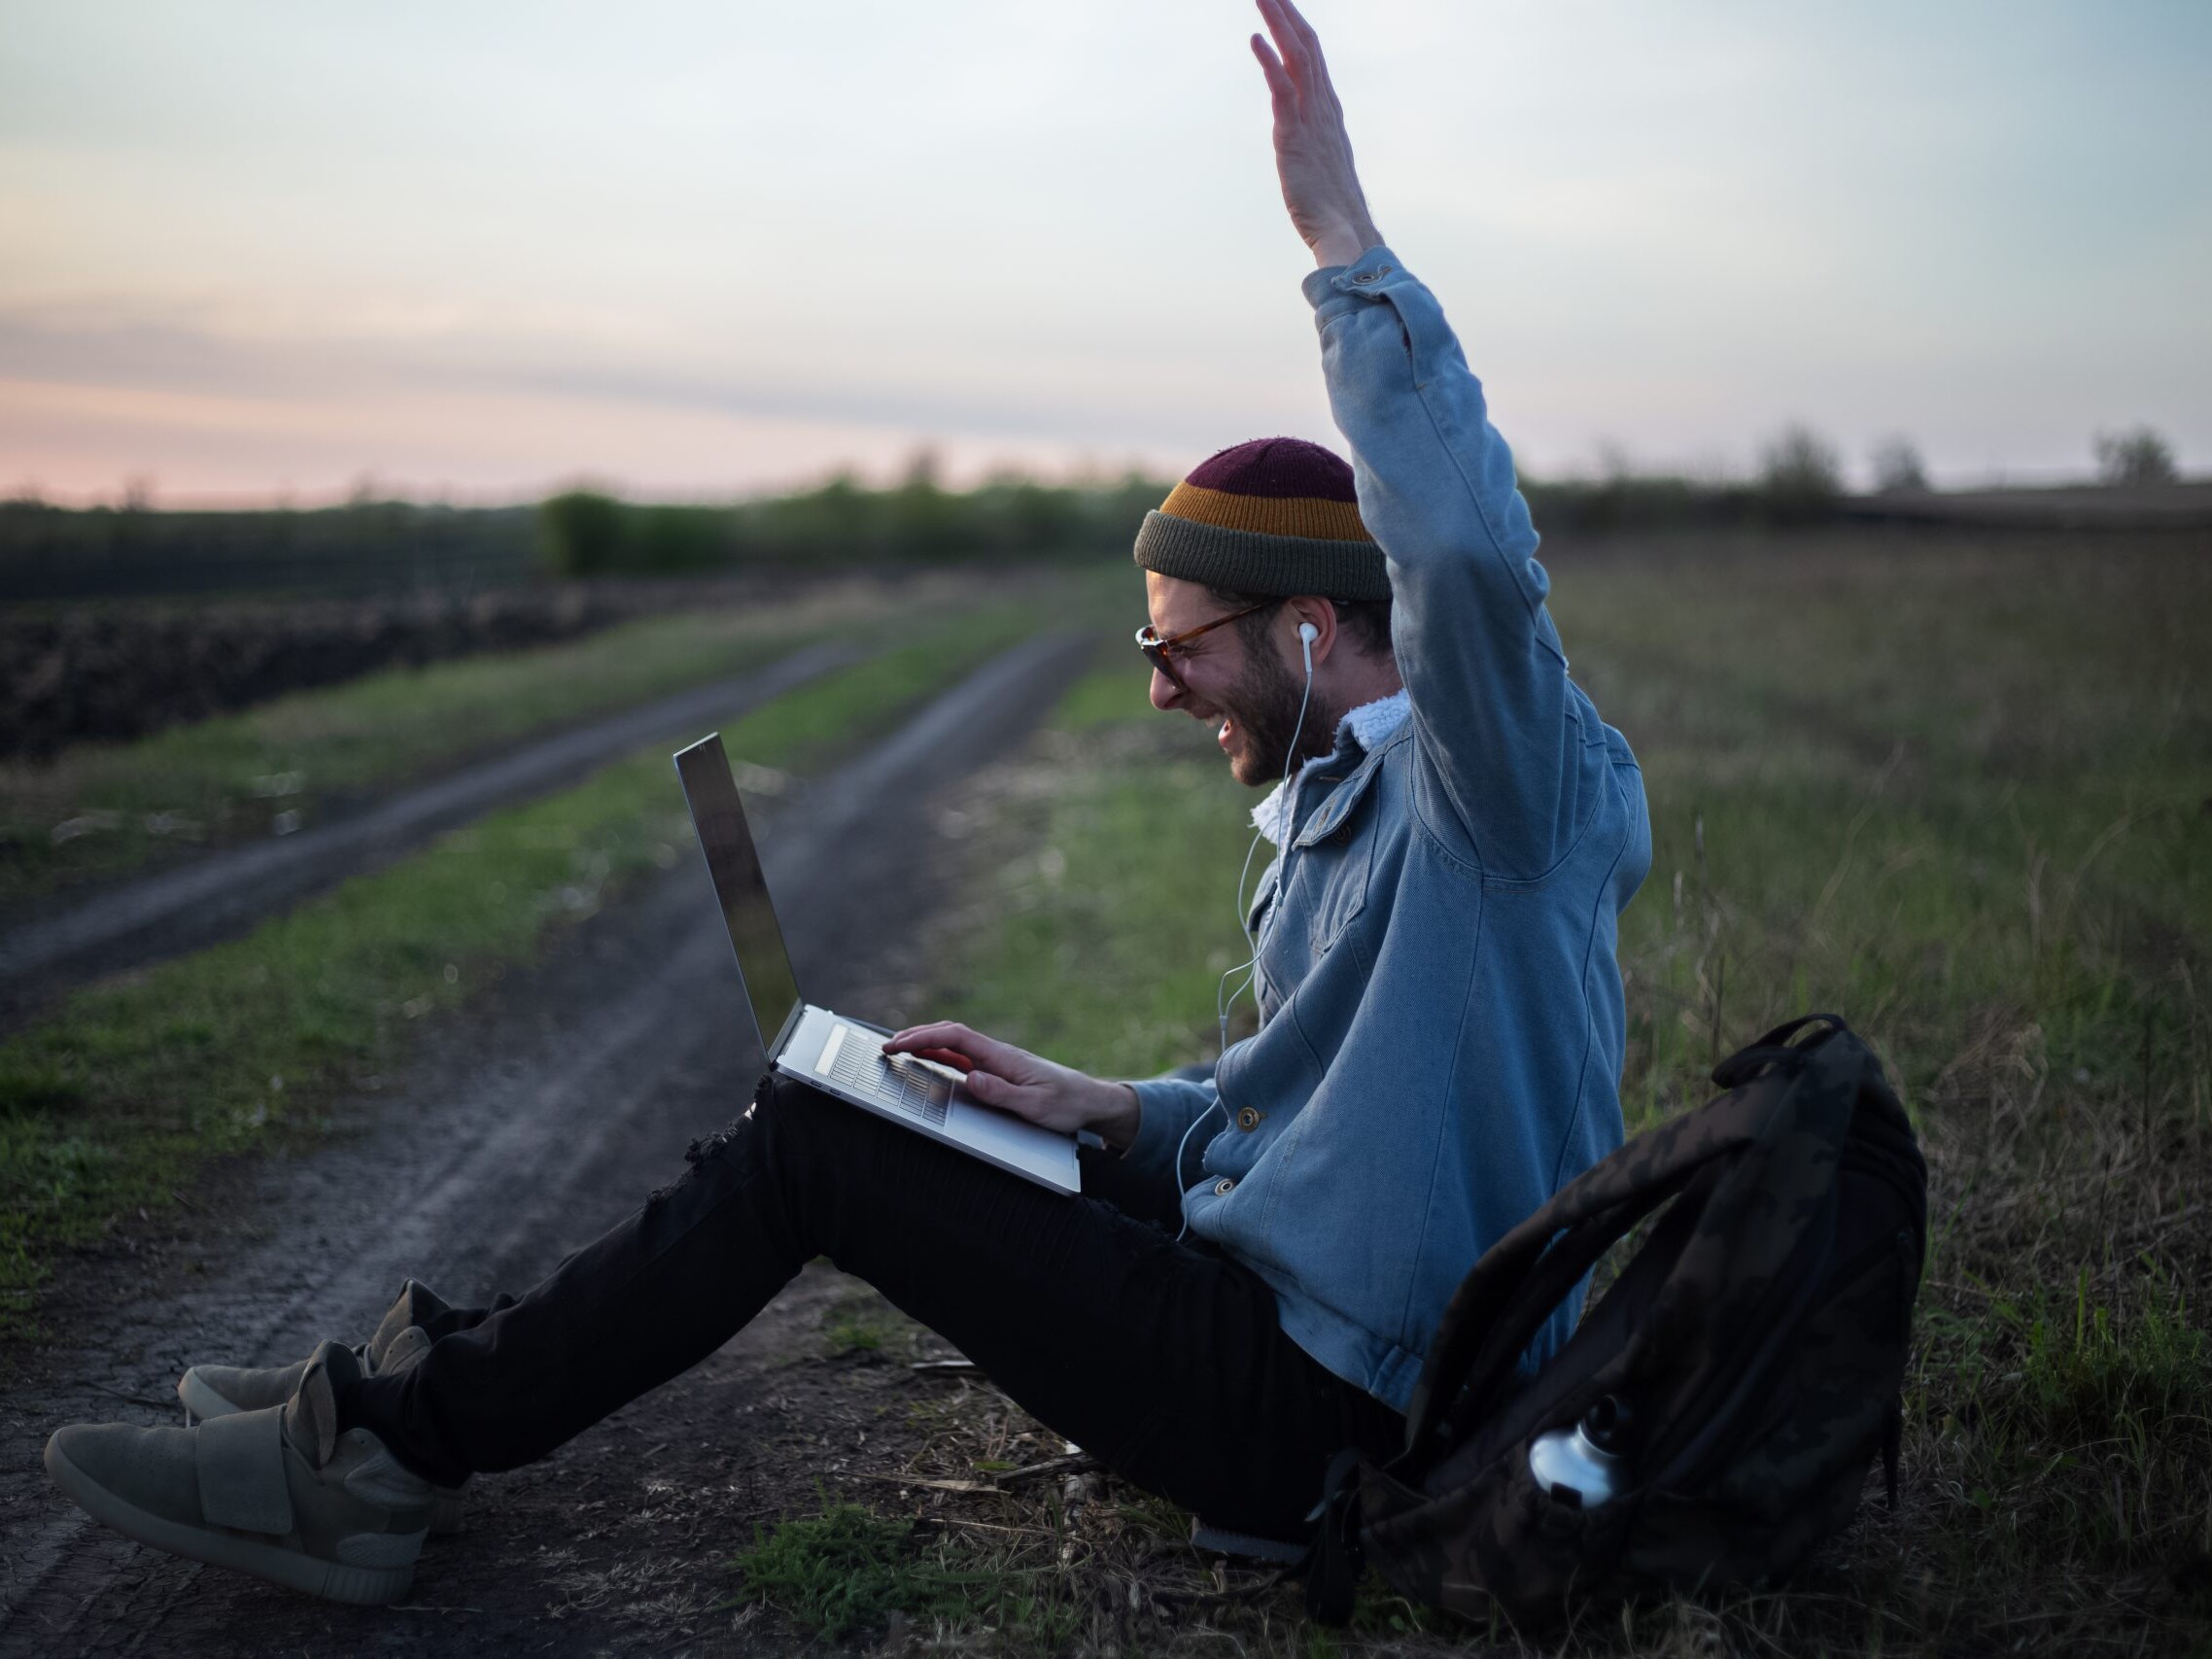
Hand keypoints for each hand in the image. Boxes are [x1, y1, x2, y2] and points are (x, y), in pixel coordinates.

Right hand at [883, 1021, 1140, 1148]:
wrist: (1090, 1101)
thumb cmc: (1066, 1104)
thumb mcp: (1035, 1105)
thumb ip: (1002, 1093)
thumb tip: (970, 1078)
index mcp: (1003, 1056)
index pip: (956, 1038)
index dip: (924, 1038)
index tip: (899, 1044)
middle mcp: (997, 1054)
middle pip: (949, 1035)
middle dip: (916, 1037)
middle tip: (886, 1046)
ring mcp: (997, 1061)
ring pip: (953, 1045)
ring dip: (925, 1044)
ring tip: (896, 1049)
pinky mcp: (999, 1071)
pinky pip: (962, 1058)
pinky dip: (939, 1055)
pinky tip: (927, 1060)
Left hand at [1249, 0, 1381, 268]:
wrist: (1346, 233)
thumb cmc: (1334, 207)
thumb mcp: (1322, 164)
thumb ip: (1313, 145)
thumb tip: (1305, 144)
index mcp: (1328, 112)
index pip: (1313, 58)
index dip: (1298, 28)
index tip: (1283, 4)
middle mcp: (1323, 108)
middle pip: (1306, 47)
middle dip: (1288, 14)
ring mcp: (1311, 121)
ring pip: (1297, 59)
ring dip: (1279, 25)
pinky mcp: (1295, 139)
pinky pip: (1283, 92)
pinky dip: (1270, 63)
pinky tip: (1255, 40)